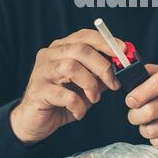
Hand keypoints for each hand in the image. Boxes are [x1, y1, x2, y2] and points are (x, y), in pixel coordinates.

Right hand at [10, 29, 124, 143]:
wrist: (34, 122)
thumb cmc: (62, 100)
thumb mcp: (86, 85)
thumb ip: (100, 74)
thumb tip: (122, 66)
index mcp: (62, 48)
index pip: (85, 36)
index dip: (106, 42)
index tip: (123, 51)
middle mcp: (50, 55)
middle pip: (81, 49)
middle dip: (103, 66)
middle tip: (113, 83)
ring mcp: (42, 71)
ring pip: (72, 67)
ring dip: (90, 85)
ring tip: (94, 98)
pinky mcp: (38, 91)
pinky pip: (64, 94)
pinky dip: (78, 105)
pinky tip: (79, 112)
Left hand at [126, 63, 157, 148]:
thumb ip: (149, 73)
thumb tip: (127, 77)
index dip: (140, 93)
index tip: (130, 101)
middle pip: (152, 110)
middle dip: (135, 116)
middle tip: (134, 116)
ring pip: (156, 129)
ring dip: (144, 130)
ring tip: (145, 125)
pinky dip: (155, 140)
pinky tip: (157, 134)